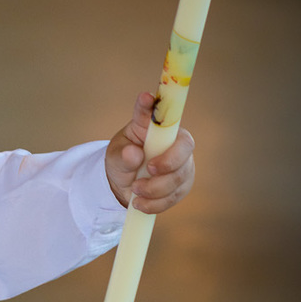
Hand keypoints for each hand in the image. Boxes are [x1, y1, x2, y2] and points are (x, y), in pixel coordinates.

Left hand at [105, 92, 195, 213]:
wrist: (126, 184)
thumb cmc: (123, 159)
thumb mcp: (115, 154)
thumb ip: (123, 154)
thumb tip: (133, 154)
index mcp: (159, 127)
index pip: (166, 112)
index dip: (160, 106)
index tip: (145, 98)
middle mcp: (176, 142)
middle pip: (185, 147)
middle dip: (167, 163)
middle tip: (148, 171)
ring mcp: (183, 164)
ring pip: (179, 177)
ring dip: (155, 188)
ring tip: (134, 190)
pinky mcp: (183, 185)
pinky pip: (174, 196)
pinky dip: (155, 203)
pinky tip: (139, 203)